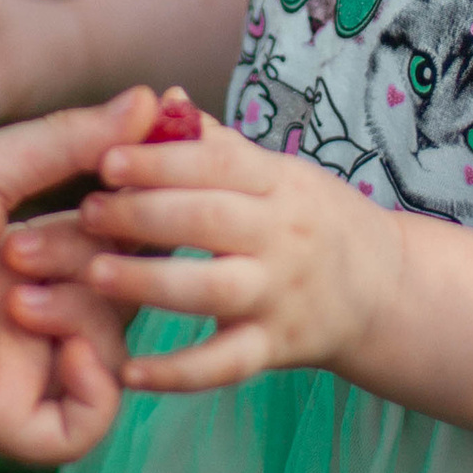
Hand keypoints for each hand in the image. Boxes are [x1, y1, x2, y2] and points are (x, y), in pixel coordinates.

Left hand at [0, 89, 154, 460]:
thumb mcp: (2, 162)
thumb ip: (77, 139)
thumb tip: (152, 99)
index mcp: (36, 260)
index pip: (123, 247)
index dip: (140, 220)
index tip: (141, 188)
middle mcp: (35, 318)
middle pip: (125, 297)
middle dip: (101, 263)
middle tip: (23, 248)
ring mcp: (22, 369)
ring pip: (113, 355)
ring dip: (87, 313)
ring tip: (18, 289)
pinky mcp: (4, 417)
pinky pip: (83, 425)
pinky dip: (94, 386)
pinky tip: (63, 345)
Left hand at [5, 111, 400, 393]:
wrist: (385, 290)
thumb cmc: (311, 219)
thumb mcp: (277, 173)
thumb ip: (214, 145)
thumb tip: (160, 98)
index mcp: (278, 183)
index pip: (217, 164)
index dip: (161, 160)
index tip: (106, 159)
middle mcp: (282, 237)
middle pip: (210, 220)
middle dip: (144, 214)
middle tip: (87, 212)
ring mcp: (280, 295)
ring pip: (213, 290)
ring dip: (151, 282)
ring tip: (94, 274)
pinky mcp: (277, 348)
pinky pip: (225, 365)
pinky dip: (178, 374)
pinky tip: (128, 372)